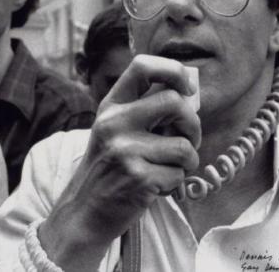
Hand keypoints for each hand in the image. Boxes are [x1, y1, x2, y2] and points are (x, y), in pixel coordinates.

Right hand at [40, 55, 199, 269]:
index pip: (143, 66)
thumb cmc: (110, 169)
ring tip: (170, 168)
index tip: (187, 89)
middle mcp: (115, 124)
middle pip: (174, 102)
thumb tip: (190, 95)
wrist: (85, 212)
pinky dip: (176, 183)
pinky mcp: (138, 178)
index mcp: (111, 107)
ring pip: (184, 145)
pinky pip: (179, 174)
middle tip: (189, 139)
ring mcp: (125, 151)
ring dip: (188, 161)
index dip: (174, 71)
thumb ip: (146, 111)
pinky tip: (157, 186)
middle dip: (193, 124)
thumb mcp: (116, 131)